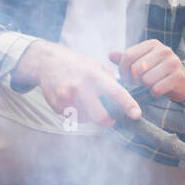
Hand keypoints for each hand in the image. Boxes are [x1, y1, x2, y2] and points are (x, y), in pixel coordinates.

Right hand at [15, 40, 141, 127]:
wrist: (48, 63)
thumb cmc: (77, 65)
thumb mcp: (96, 65)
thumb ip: (110, 80)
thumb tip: (124, 97)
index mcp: (94, 75)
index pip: (115, 92)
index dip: (128, 105)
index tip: (137, 115)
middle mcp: (80, 87)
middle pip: (99, 116)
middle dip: (107, 121)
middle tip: (110, 120)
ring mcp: (67, 98)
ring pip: (86, 119)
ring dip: (89, 115)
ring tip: (84, 101)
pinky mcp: (57, 106)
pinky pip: (73, 118)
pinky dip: (76, 114)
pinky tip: (72, 101)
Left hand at [109, 40, 184, 101]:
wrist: (182, 81)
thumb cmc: (158, 71)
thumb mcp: (142, 61)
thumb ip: (126, 58)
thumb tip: (110, 55)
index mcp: (152, 44)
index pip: (128, 55)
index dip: (122, 70)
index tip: (126, 78)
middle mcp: (164, 50)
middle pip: (136, 68)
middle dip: (134, 80)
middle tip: (139, 83)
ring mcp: (173, 63)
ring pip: (146, 80)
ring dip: (145, 87)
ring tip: (150, 85)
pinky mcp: (178, 76)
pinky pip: (156, 89)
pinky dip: (154, 93)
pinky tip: (158, 90)